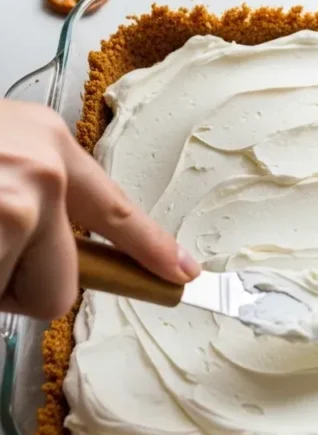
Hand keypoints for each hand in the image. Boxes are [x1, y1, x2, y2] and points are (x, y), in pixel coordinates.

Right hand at [0, 100, 199, 319]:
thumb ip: (34, 186)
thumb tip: (44, 239)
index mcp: (48, 140)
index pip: (114, 209)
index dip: (148, 248)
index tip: (182, 272)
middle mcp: (46, 169)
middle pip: (65, 281)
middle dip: (23, 282)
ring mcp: (20, 202)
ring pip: (25, 294)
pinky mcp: (2, 223)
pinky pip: (0, 294)